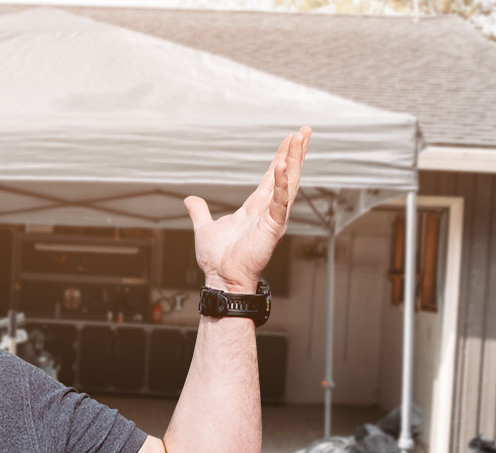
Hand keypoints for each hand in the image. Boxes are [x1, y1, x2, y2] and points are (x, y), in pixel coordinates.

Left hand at [184, 126, 310, 292]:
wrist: (221, 278)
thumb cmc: (218, 260)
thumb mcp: (205, 228)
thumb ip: (200, 212)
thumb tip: (190, 200)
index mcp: (255, 208)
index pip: (272, 177)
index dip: (281, 158)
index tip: (290, 139)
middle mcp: (268, 210)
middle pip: (286, 175)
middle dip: (295, 153)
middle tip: (305, 130)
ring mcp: (272, 218)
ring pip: (289, 183)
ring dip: (295, 160)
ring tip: (301, 138)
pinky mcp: (272, 227)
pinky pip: (280, 202)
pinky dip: (282, 184)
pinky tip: (282, 166)